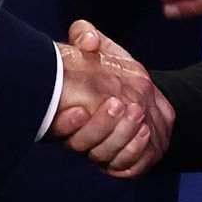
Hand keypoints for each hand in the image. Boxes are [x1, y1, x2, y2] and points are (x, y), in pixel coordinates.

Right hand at [48, 20, 172, 176]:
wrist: (141, 91)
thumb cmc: (111, 68)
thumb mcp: (98, 47)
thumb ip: (85, 35)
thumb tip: (87, 42)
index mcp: (67, 113)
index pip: (56, 127)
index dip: (64, 124)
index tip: (77, 111)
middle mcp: (80, 136)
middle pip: (81, 144)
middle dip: (100, 126)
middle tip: (118, 104)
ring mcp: (102, 150)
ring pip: (105, 155)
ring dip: (121, 136)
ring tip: (137, 113)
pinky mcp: (124, 161)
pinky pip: (126, 166)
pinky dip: (135, 151)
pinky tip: (145, 132)